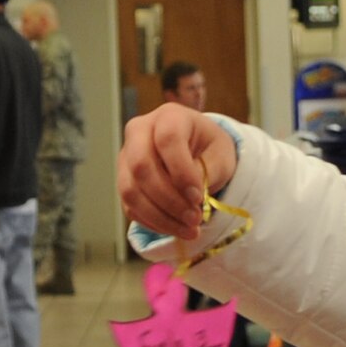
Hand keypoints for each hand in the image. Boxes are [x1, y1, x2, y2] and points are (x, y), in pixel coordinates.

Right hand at [117, 104, 236, 240]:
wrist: (197, 152)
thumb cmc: (210, 149)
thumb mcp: (221, 155)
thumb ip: (207, 170)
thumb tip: (188, 193)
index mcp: (169, 116)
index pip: (167, 140)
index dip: (181, 171)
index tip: (199, 196)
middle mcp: (140, 132)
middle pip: (141, 166)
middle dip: (169, 199)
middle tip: (195, 218)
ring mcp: (126, 157)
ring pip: (131, 191)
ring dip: (160, 216)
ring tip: (189, 229)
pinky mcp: (124, 181)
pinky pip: (130, 207)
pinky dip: (154, 223)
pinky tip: (176, 228)